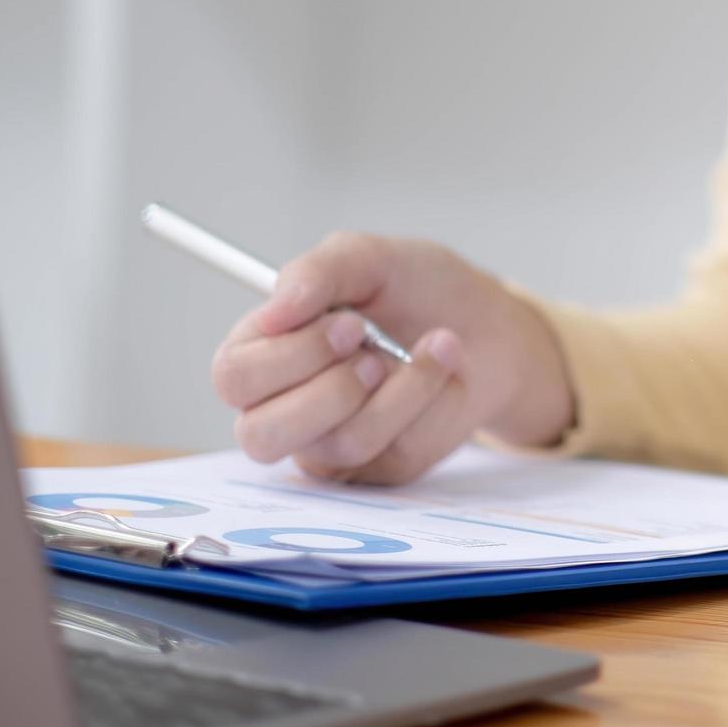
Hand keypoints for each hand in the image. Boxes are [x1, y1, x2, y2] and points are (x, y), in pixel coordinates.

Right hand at [209, 232, 573, 483]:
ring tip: (438, 345)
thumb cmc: (420, 290)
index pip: (235, 377)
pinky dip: (435, 404)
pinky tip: (450, 376)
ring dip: (404, 389)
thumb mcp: (372, 259)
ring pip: (344, 443)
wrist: (493, 326)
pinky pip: (399, 451)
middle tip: (377, 353)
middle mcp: (287, 407)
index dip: (290, 355)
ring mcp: (335, 444)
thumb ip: (319, 271)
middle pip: (262, 435)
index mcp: (264, 352)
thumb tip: (277, 308)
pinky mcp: (385, 467)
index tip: (350, 324)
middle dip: (330, 392)